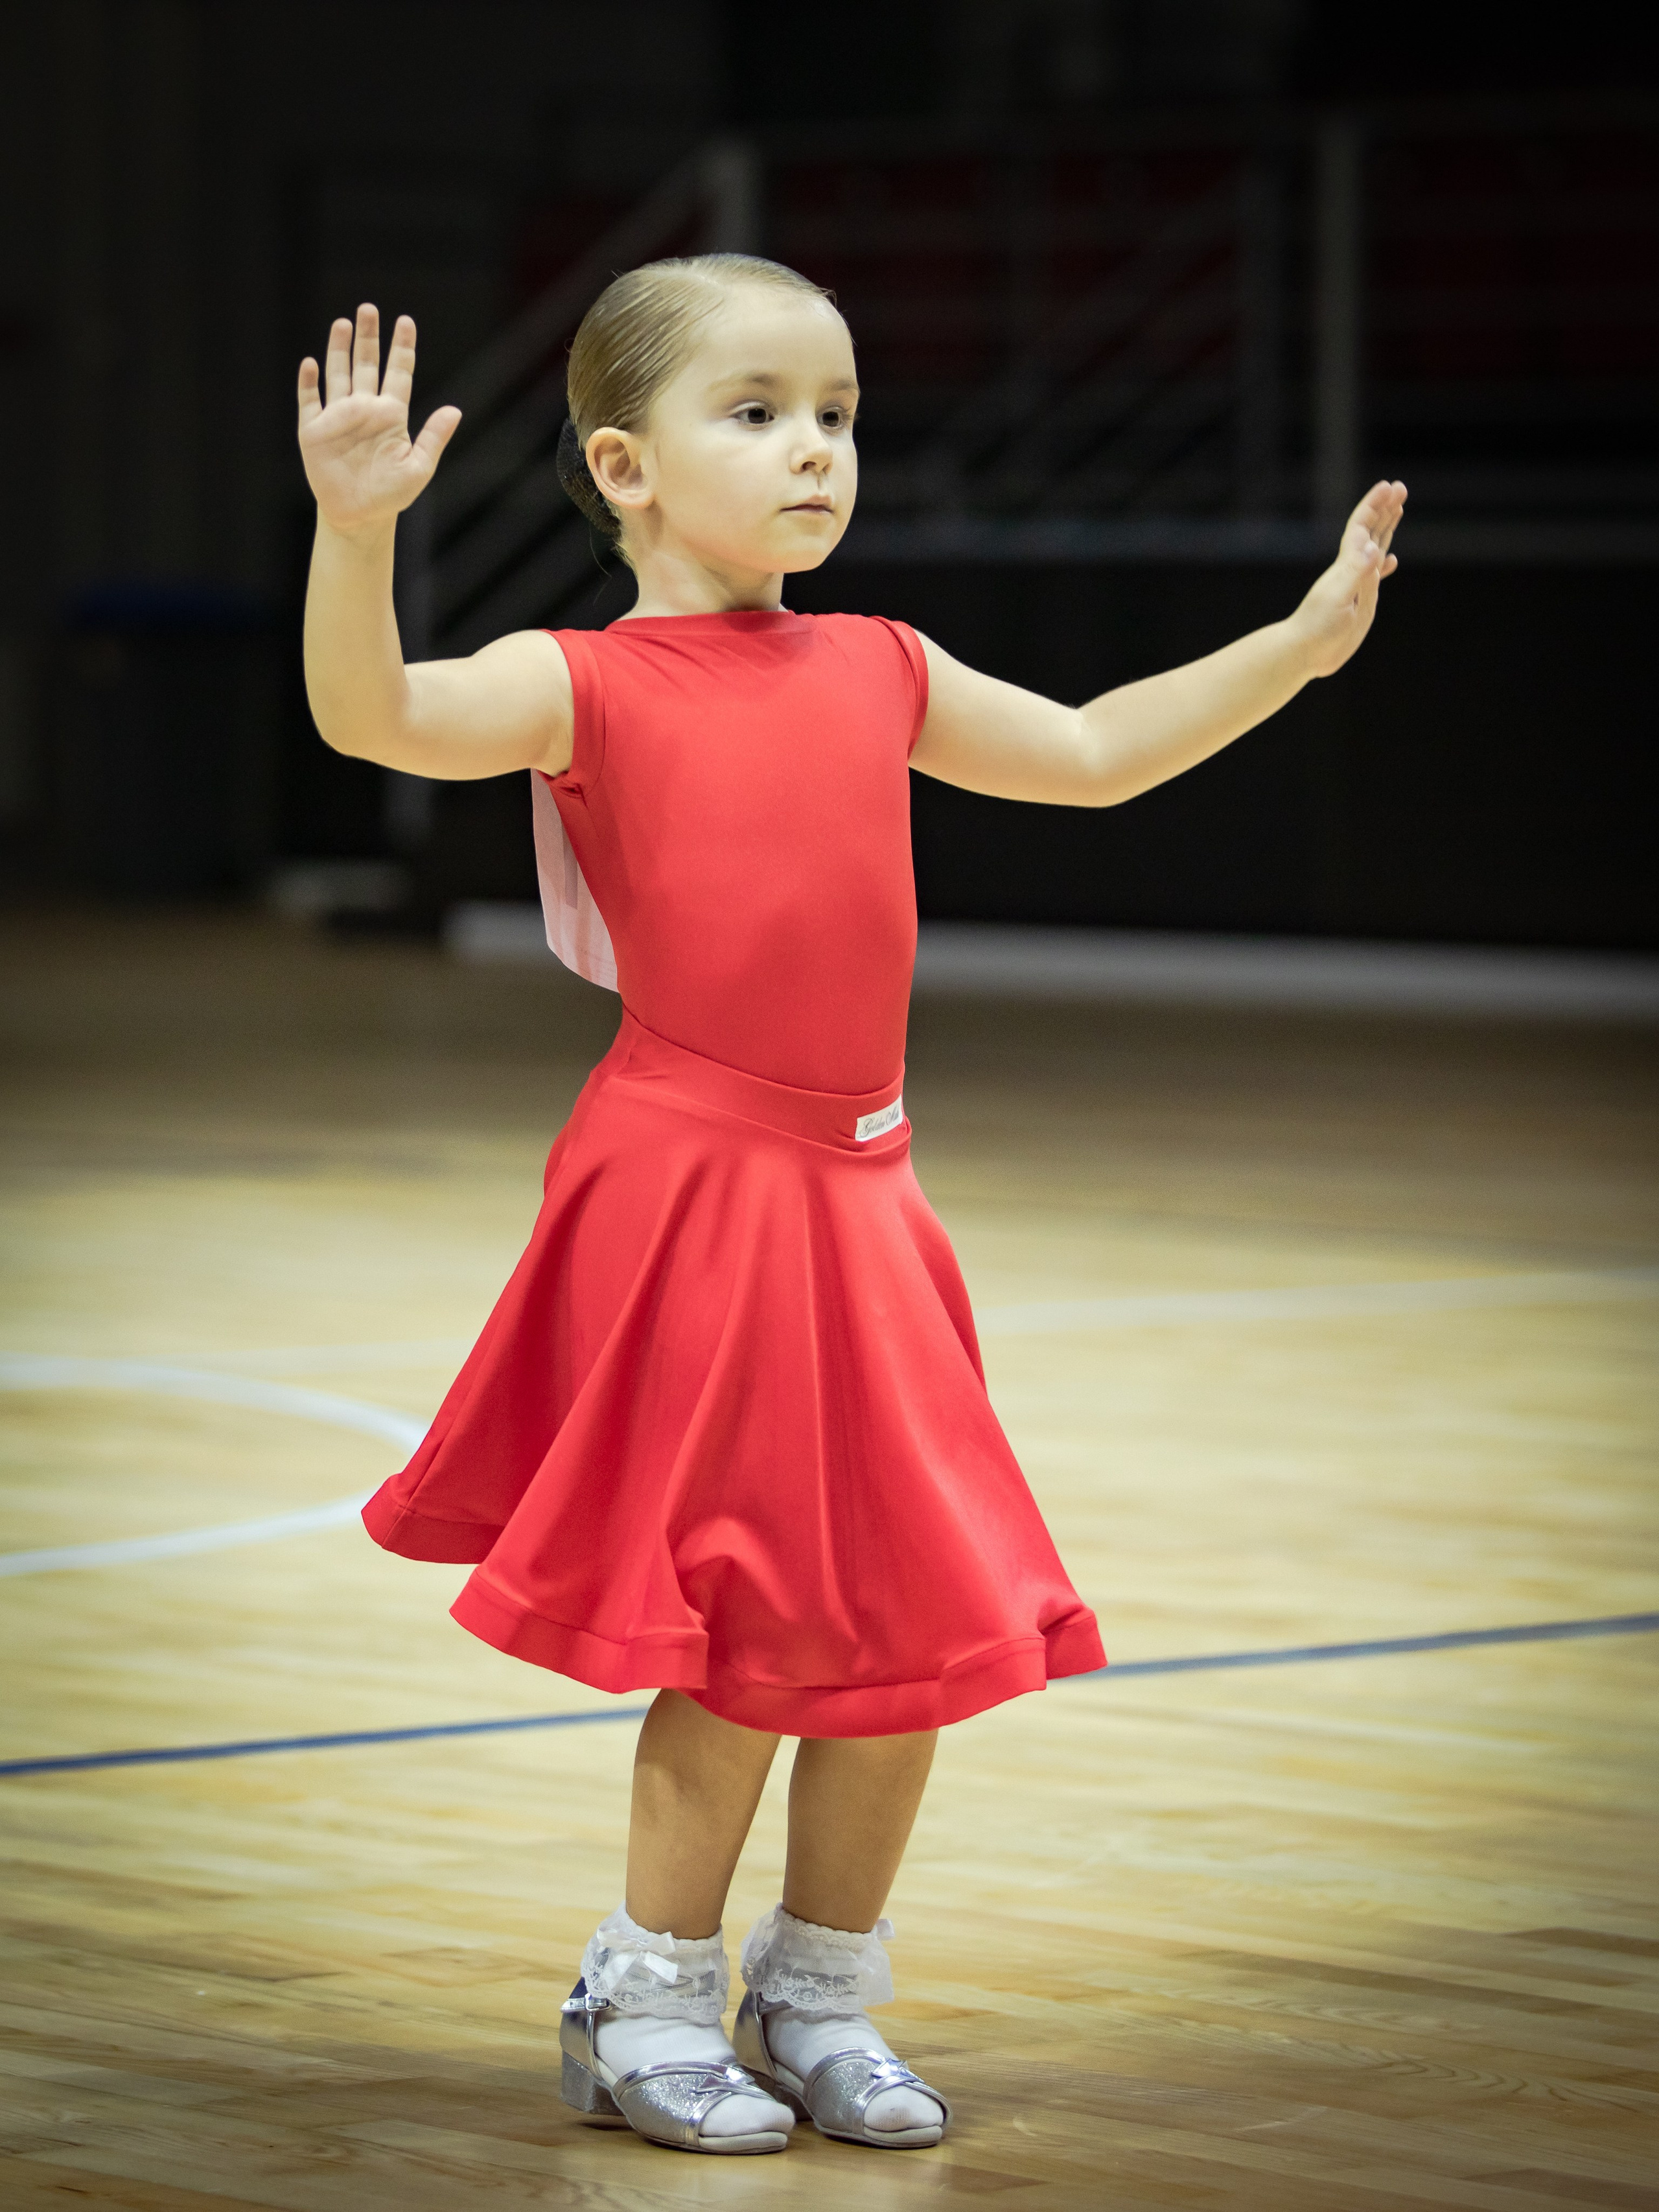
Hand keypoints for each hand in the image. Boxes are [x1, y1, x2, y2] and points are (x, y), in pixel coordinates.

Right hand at [297, 305, 460, 537]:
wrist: (359, 516)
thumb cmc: (391, 494)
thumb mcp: (419, 467)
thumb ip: (433, 437)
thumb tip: (455, 410)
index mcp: (391, 414)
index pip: (398, 372)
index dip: (402, 347)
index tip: (405, 321)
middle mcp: (364, 408)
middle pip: (366, 364)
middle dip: (368, 336)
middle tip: (369, 308)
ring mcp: (338, 416)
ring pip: (338, 373)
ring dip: (339, 349)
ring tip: (343, 323)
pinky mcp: (314, 430)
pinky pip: (309, 400)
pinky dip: (309, 382)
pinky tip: (311, 363)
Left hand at [1288, 481, 1406, 678]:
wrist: (1303, 652)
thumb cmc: (1317, 628)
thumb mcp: (1338, 599)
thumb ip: (1356, 572)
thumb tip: (1373, 548)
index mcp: (1347, 565)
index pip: (1362, 527)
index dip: (1375, 505)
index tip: (1390, 486)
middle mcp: (1351, 570)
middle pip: (1370, 531)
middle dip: (1385, 509)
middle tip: (1400, 488)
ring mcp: (1355, 584)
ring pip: (1374, 548)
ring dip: (1385, 528)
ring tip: (1397, 509)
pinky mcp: (1358, 600)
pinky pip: (1374, 576)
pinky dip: (1383, 565)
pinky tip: (1391, 561)